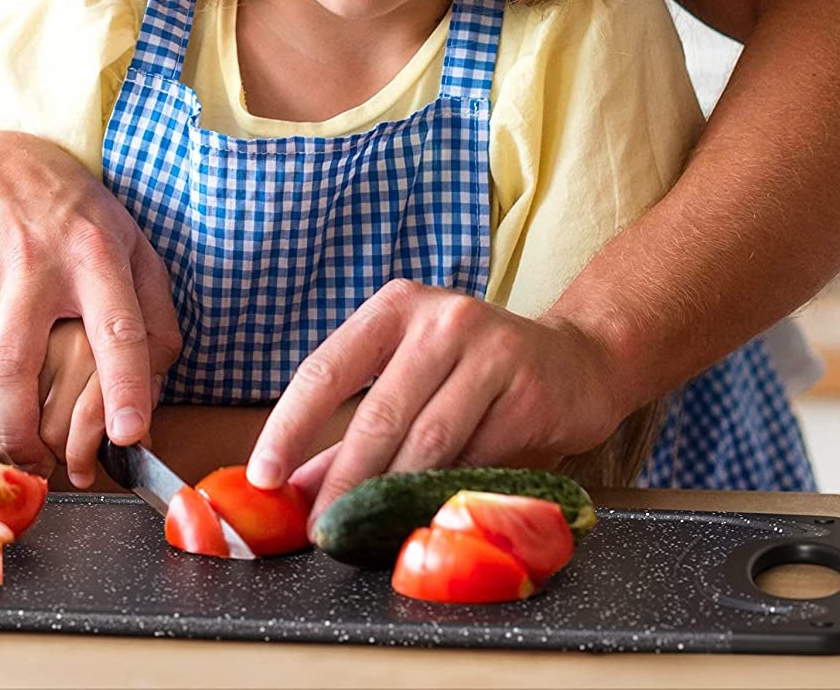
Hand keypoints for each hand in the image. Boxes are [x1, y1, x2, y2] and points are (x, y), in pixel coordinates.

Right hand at [0, 132, 181, 471]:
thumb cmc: (72, 212)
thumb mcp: (130, 240)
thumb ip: (155, 309)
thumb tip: (157, 381)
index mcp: (93, 252)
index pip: (115, 327)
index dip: (125, 386)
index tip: (130, 435)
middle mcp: (34, 268)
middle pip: (16, 366)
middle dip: (26, 432)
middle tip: (46, 467)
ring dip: (2, 426)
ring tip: (26, 450)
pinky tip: (3, 403)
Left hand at [245, 280, 627, 523]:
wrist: (576, 362)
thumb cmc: (475, 371)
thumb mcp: (410, 378)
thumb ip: (353, 430)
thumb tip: (293, 488)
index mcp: (395, 306)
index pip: (326, 366)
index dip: (290, 425)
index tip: (263, 475)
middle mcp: (440, 319)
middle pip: (378, 413)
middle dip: (342, 480)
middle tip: (318, 529)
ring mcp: (490, 350)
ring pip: (428, 441)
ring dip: (392, 497)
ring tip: (364, 533)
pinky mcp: (528, 391)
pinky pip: (478, 460)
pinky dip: (446, 495)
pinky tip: (427, 518)